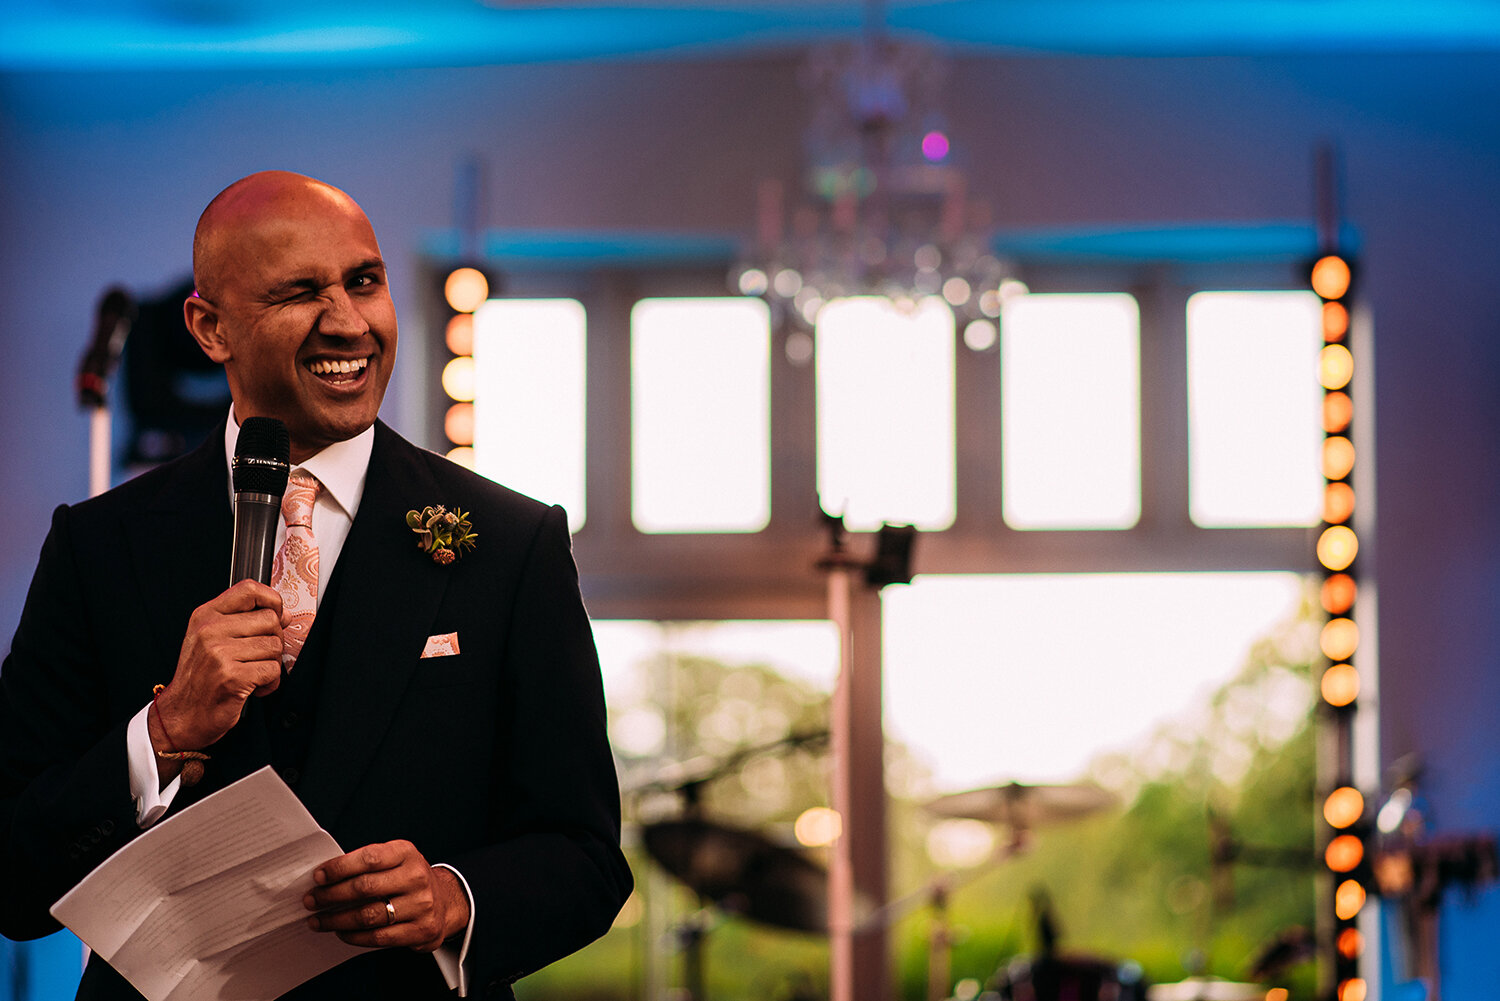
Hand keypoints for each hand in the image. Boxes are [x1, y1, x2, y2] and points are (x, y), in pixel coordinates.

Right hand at [153, 580, 282, 752]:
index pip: (249, 589)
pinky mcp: (232, 676)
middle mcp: (210, 630)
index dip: (272, 600)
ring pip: (274, 646)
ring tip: (251, 674)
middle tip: (258, 657)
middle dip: (273, 641)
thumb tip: (283, 614)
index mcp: (205, 616)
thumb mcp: (210, 640)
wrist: (181, 716)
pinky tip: (253, 688)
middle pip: (270, 620)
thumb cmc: (199, 679)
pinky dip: (270, 683)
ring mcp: (219, 653)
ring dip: (270, 665)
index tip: (275, 616)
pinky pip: (273, 670)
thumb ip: (243, 622)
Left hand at [303, 841, 469, 951]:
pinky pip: (378, 937)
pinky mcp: (420, 930)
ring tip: (318, 920)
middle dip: (331, 896)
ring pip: (368, 916)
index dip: (339, 867)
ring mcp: (421, 905)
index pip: (369, 858)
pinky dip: (354, 936)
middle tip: (311, 900)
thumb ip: (367, 864)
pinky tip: (341, 932)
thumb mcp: (395, 859)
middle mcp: (417, 877)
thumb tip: (325, 877)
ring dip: (336, 920)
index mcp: (407, 853)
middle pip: (365, 887)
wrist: (445, 901)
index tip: (318, 877)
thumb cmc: (408, 878)